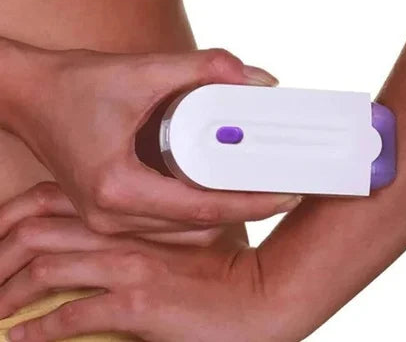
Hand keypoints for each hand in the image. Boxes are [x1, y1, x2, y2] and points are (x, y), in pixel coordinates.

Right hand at [0, 41, 299, 236]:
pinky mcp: (110, 211)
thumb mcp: (143, 70)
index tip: (288, 194)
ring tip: (255, 185)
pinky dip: (196, 209)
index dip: (252, 202)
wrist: (29, 94)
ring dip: (221, 211)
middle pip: (198, 227)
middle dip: (243, 209)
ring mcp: (108, 219)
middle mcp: (111, 217)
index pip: (203, 209)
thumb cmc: (74, 84)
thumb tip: (257, 78)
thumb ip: (203, 68)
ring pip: (184, 231)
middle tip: (280, 186)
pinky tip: (216, 185)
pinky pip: (166, 223)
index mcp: (118, 190)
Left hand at [0, 185, 301, 341]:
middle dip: (1, 255)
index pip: (57, 199)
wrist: (259, 294)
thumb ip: (148, 233)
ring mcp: (130, 265)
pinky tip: (23, 339)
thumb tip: (119, 241)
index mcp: (134, 213)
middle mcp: (126, 233)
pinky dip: (39, 331)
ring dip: (9, 294)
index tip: (0, 234)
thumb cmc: (226, 264)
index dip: (17, 214)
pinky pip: (72, 315)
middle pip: (39, 231)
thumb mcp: (184, 238)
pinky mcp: (139, 303)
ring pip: (46, 269)